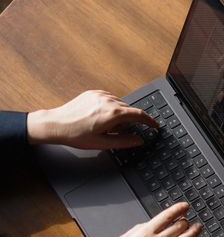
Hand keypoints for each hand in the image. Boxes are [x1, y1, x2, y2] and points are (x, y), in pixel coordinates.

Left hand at [27, 90, 156, 148]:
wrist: (55, 124)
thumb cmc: (75, 134)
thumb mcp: (102, 143)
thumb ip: (124, 142)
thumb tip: (139, 140)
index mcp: (113, 114)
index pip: (139, 115)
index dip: (150, 121)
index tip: (155, 125)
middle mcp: (108, 101)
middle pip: (130, 110)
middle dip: (130, 121)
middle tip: (121, 132)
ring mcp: (100, 95)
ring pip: (120, 104)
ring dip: (120, 114)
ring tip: (107, 126)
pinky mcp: (93, 93)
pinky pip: (110, 99)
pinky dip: (111, 108)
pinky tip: (102, 117)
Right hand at [80, 203, 201, 236]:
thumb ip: (138, 230)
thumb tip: (150, 224)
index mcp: (144, 234)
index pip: (166, 217)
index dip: (178, 209)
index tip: (185, 206)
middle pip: (178, 227)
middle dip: (186, 221)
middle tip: (189, 220)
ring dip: (194, 232)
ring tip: (198, 228)